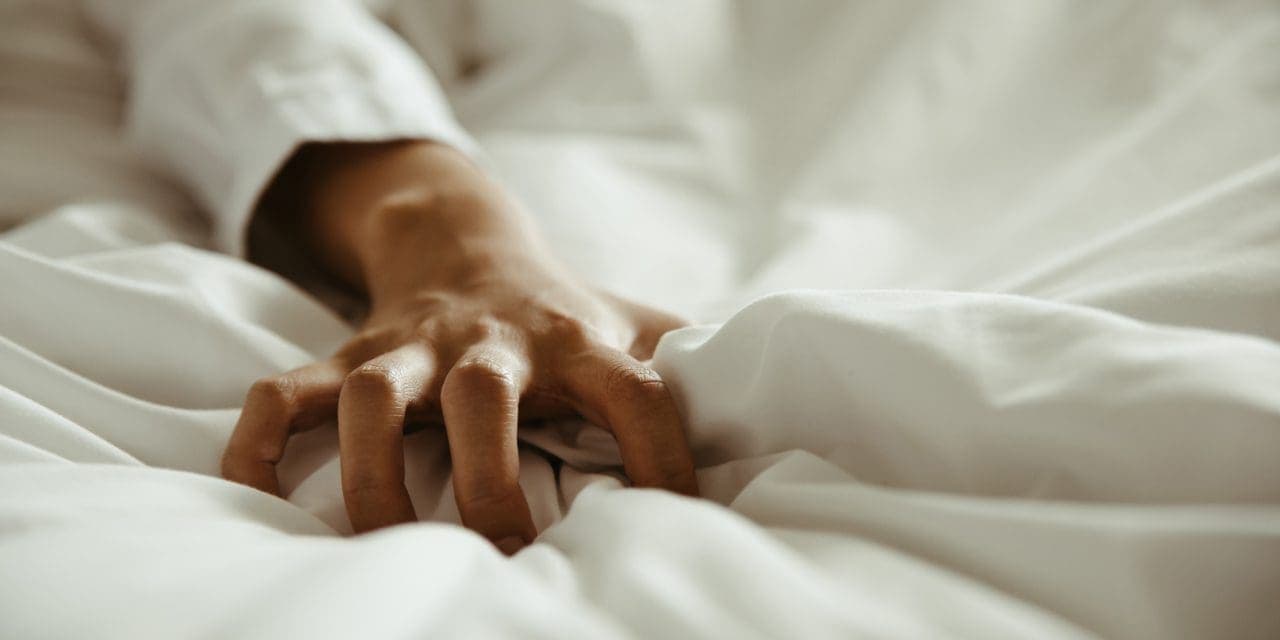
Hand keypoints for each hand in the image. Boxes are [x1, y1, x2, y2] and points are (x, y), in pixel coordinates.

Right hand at [221, 141, 697, 552]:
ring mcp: (413, 346)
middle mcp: (492, 342)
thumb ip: (695, 369)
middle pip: (482, 395)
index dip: (664, 458)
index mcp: (579, 343)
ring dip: (370, 474)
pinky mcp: (349, 353)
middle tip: (503, 557)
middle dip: (486, 480)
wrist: (466, 238)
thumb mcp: (638, 329)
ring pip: (368, 395)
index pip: (637, 394)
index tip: (679, 522)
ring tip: (382, 547)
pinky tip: (252, 498)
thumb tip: (774, 430)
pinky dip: (256, 443)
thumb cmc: (567, 313)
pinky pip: (281, 392)